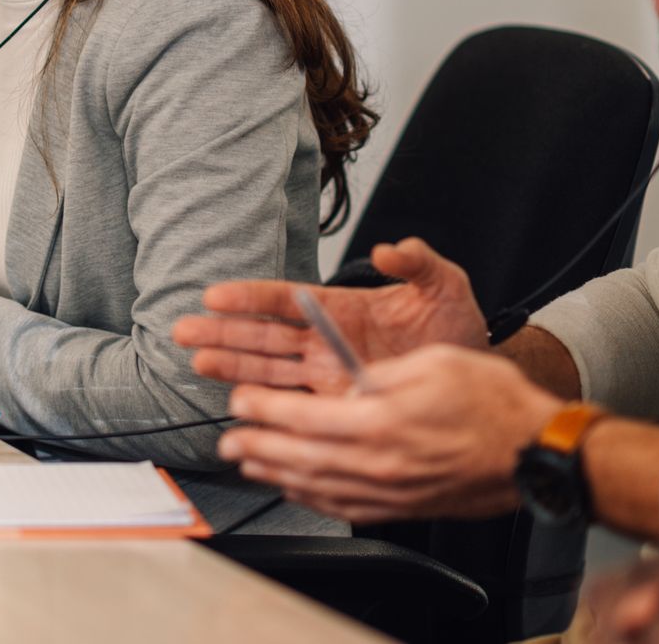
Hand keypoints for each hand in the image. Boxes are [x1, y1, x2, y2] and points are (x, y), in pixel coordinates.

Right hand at [175, 238, 488, 392]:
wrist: (475, 374)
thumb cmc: (455, 324)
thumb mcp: (444, 284)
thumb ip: (416, 262)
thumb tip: (390, 249)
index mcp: (341, 307)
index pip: (286, 299)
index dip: (250, 298)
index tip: (215, 296)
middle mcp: (325, 341)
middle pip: (264, 335)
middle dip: (223, 332)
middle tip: (183, 330)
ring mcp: (327, 375)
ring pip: (269, 371)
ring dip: (232, 367)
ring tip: (198, 362)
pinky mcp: (338, 406)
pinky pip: (294, 406)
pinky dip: (265, 407)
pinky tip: (237, 405)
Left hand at [217, 344, 561, 523]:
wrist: (534, 452)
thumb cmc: (493, 402)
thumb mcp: (431, 361)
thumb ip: (378, 373)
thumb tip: (346, 380)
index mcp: (380, 420)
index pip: (301, 416)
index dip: (263, 408)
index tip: (238, 400)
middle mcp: (378, 462)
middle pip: (299, 457)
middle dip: (257, 446)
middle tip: (227, 438)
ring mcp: (389, 490)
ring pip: (317, 486)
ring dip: (276, 473)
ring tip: (250, 463)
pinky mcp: (402, 506)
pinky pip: (344, 506)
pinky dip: (313, 497)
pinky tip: (299, 488)